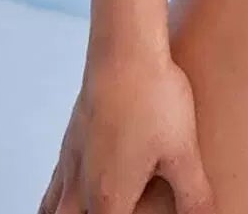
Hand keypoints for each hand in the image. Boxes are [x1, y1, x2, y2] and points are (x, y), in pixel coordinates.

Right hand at [37, 43, 215, 213]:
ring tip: (80, 212)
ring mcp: (72, 161)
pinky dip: (57, 197)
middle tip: (114, 209)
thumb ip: (194, 197)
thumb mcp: (182, 153)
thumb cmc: (153, 99)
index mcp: (108, 199)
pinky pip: (55, 182)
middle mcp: (81, 187)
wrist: (124, 49)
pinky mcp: (71, 137)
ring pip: (53, 209)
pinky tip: (73, 186)